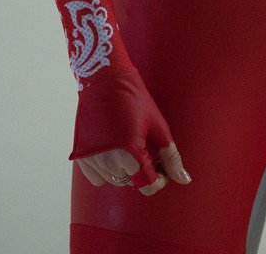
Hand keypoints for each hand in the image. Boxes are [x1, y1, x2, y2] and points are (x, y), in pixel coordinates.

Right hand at [70, 68, 190, 191]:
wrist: (106, 79)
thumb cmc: (134, 99)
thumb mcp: (158, 125)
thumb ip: (171, 156)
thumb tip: (184, 180)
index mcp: (130, 154)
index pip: (147, 185)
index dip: (159, 179)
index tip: (163, 168)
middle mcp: (109, 161)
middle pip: (132, 183)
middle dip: (144, 171)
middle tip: (149, 150)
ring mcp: (92, 159)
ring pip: (115, 180)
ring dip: (126, 170)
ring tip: (131, 146)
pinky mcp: (81, 155)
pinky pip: (97, 177)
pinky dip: (106, 170)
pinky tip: (113, 150)